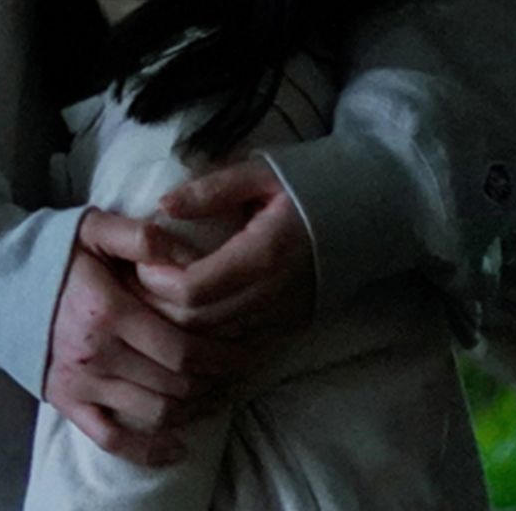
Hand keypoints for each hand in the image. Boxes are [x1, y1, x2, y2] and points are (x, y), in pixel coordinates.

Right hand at [43, 214, 251, 460]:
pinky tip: (175, 447)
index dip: (224, 356)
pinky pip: (110, 438)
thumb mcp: (92, 228)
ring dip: (194, 410)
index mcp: (108, 311)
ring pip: (156, 412)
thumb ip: (139, 236)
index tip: (246, 350)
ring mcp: (79, 381)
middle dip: (217, 381)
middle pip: (178, 384)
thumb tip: (188, 257)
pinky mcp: (64, 400)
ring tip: (214, 396)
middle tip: (237, 371)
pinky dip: (147, 450)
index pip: (185, 350)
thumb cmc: (50, 254)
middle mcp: (96, 352)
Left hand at [134, 161, 315, 339]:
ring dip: (183, 324)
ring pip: (219, 340)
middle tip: (137, 282)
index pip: (193, 290)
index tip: (138, 262)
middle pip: (200, 322)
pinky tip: (192, 313)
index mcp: (265, 254)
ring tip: (157, 296)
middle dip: (160, 307)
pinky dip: (212, 334)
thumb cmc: (314, 182)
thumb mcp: (260, 172)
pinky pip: (243, 343)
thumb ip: (210, 190)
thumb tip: (163, 205)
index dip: (156, 283)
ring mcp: (289, 315)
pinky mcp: (296, 324)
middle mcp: (277, 294)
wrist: (378, 209)